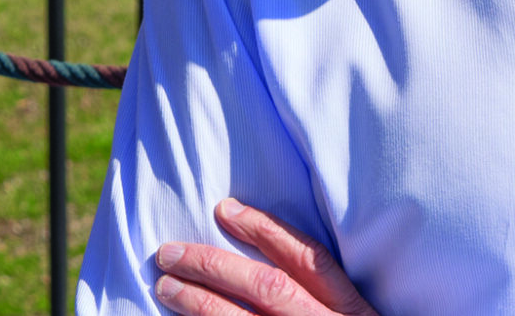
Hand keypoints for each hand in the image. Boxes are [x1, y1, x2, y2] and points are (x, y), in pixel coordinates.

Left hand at [153, 198, 379, 315]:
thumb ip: (322, 299)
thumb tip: (261, 265)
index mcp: (348, 312)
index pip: (307, 259)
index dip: (265, 230)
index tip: (224, 210)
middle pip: (266, 287)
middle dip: (214, 265)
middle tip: (170, 253)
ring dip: (198, 303)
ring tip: (166, 286)